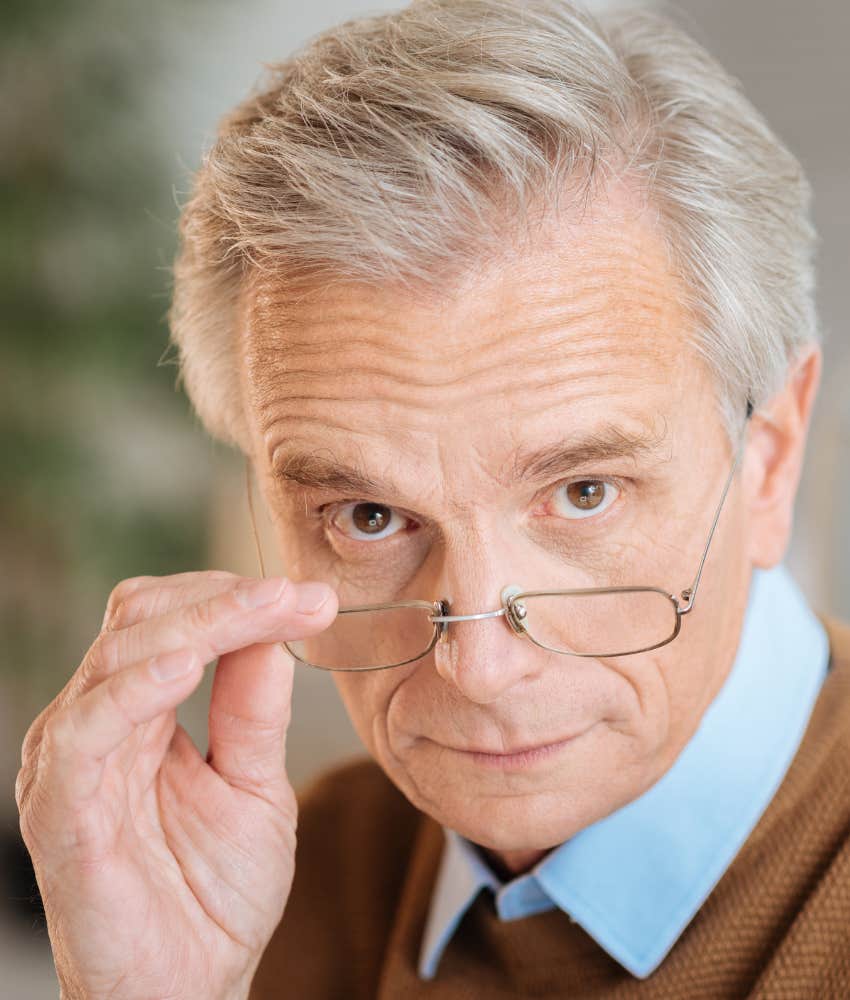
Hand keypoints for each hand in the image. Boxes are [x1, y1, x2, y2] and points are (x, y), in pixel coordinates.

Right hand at [15, 571, 337, 999]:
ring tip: (265, 609)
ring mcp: (74, 762)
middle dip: (225, 599)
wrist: (192, 987)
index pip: (171, 620)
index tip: (311, 597)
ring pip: (120, 656)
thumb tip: (274, 628)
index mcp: (139, 712)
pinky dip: (135, 688)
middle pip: (142, 619)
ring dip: (199, 623)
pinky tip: (189, 664)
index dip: (236, 599)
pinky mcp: (61, 810)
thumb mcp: (254, 784)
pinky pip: (86, 731)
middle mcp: (98, 724)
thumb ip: (254, 709)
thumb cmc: (215, 892)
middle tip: (296, 595)